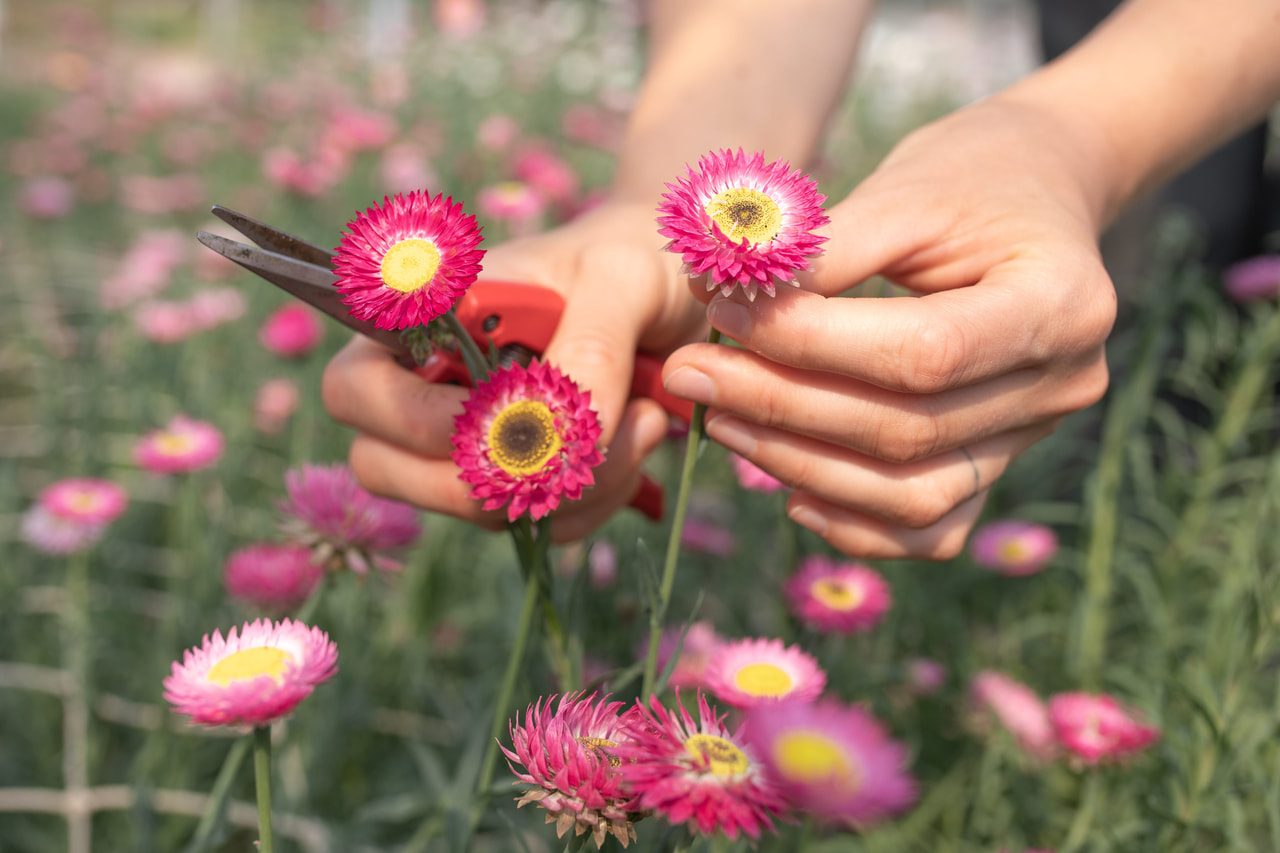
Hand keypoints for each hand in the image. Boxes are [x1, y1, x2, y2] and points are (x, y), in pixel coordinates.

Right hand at [322, 201, 706, 540]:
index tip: (501, 406)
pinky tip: (638, 442)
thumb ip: (590, 346)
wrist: (674, 291)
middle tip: (589, 429)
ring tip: (645, 417)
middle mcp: (426, 385)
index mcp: (422, 320)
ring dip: (570, 484)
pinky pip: (533, 527)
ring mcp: (464, 441)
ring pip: (472, 507)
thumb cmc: (629, 262)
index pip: (353, 386)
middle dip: (494, 469)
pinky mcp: (515, 482)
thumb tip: (561, 433)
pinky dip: (594, 501)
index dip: (411, 418)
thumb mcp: (619, 281)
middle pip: (385, 468)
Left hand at [662, 97, 1116, 558]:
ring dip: (800, 466)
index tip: (721, 311)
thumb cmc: (973, 175)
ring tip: (718, 419)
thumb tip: (717, 286)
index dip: (810, 344)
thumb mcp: (904, 189)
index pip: (921, 354)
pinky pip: (929, 525)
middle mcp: (1062, 385)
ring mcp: (1035, 435)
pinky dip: (855, 522)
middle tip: (689, 372)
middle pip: (907, 430)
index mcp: (1059, 303)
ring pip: (912, 495)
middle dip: (781, 407)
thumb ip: (820, 248)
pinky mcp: (999, 462)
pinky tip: (787, 491)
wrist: (1040, 192)